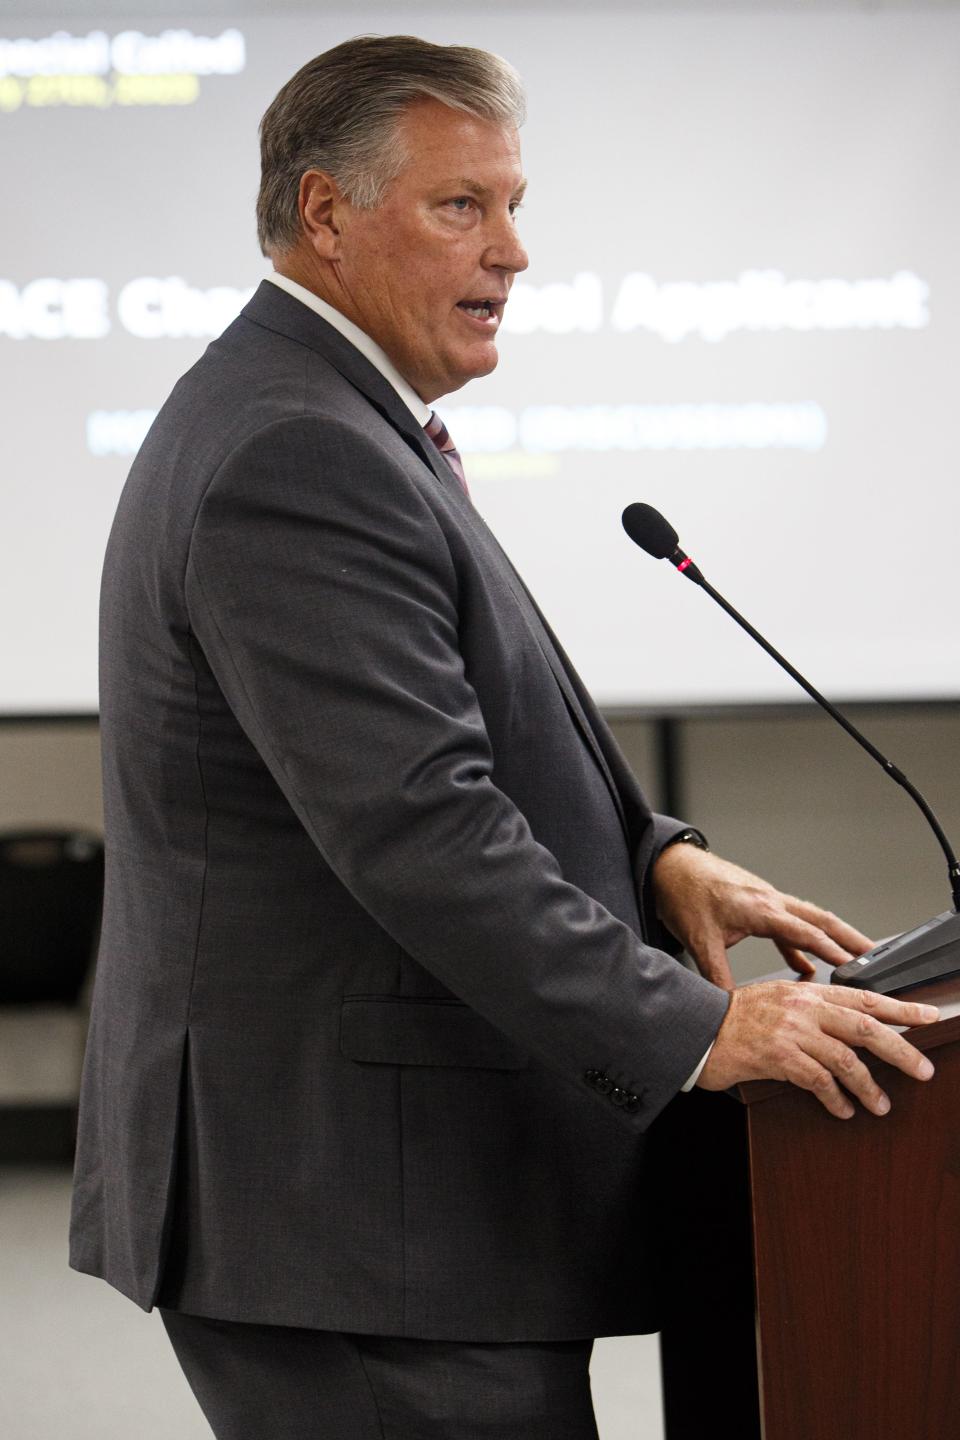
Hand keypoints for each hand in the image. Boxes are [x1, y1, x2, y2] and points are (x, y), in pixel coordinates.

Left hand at [652, 845, 872, 988]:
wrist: (670, 866)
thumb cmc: (683, 895)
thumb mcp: (699, 940)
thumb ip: (717, 976)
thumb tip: (729, 1010)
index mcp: (759, 909)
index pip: (804, 932)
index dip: (830, 950)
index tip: (853, 966)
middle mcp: (769, 901)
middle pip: (820, 920)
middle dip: (849, 938)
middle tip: (875, 956)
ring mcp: (766, 900)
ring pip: (808, 920)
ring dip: (831, 938)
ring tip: (855, 959)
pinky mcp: (758, 904)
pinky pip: (788, 926)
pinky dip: (801, 945)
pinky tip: (805, 967)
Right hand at [697, 981, 938, 1117]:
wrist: (697, 1029)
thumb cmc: (734, 1019)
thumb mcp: (776, 1001)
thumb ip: (810, 1010)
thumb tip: (847, 1030)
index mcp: (806, 991)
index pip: (864, 997)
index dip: (900, 1009)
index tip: (928, 1016)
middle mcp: (803, 1006)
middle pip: (865, 1026)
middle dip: (901, 1050)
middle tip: (923, 1070)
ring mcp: (791, 1031)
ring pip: (847, 1059)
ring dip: (869, 1086)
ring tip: (880, 1104)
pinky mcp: (778, 1056)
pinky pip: (819, 1081)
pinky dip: (836, 1099)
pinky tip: (843, 1109)